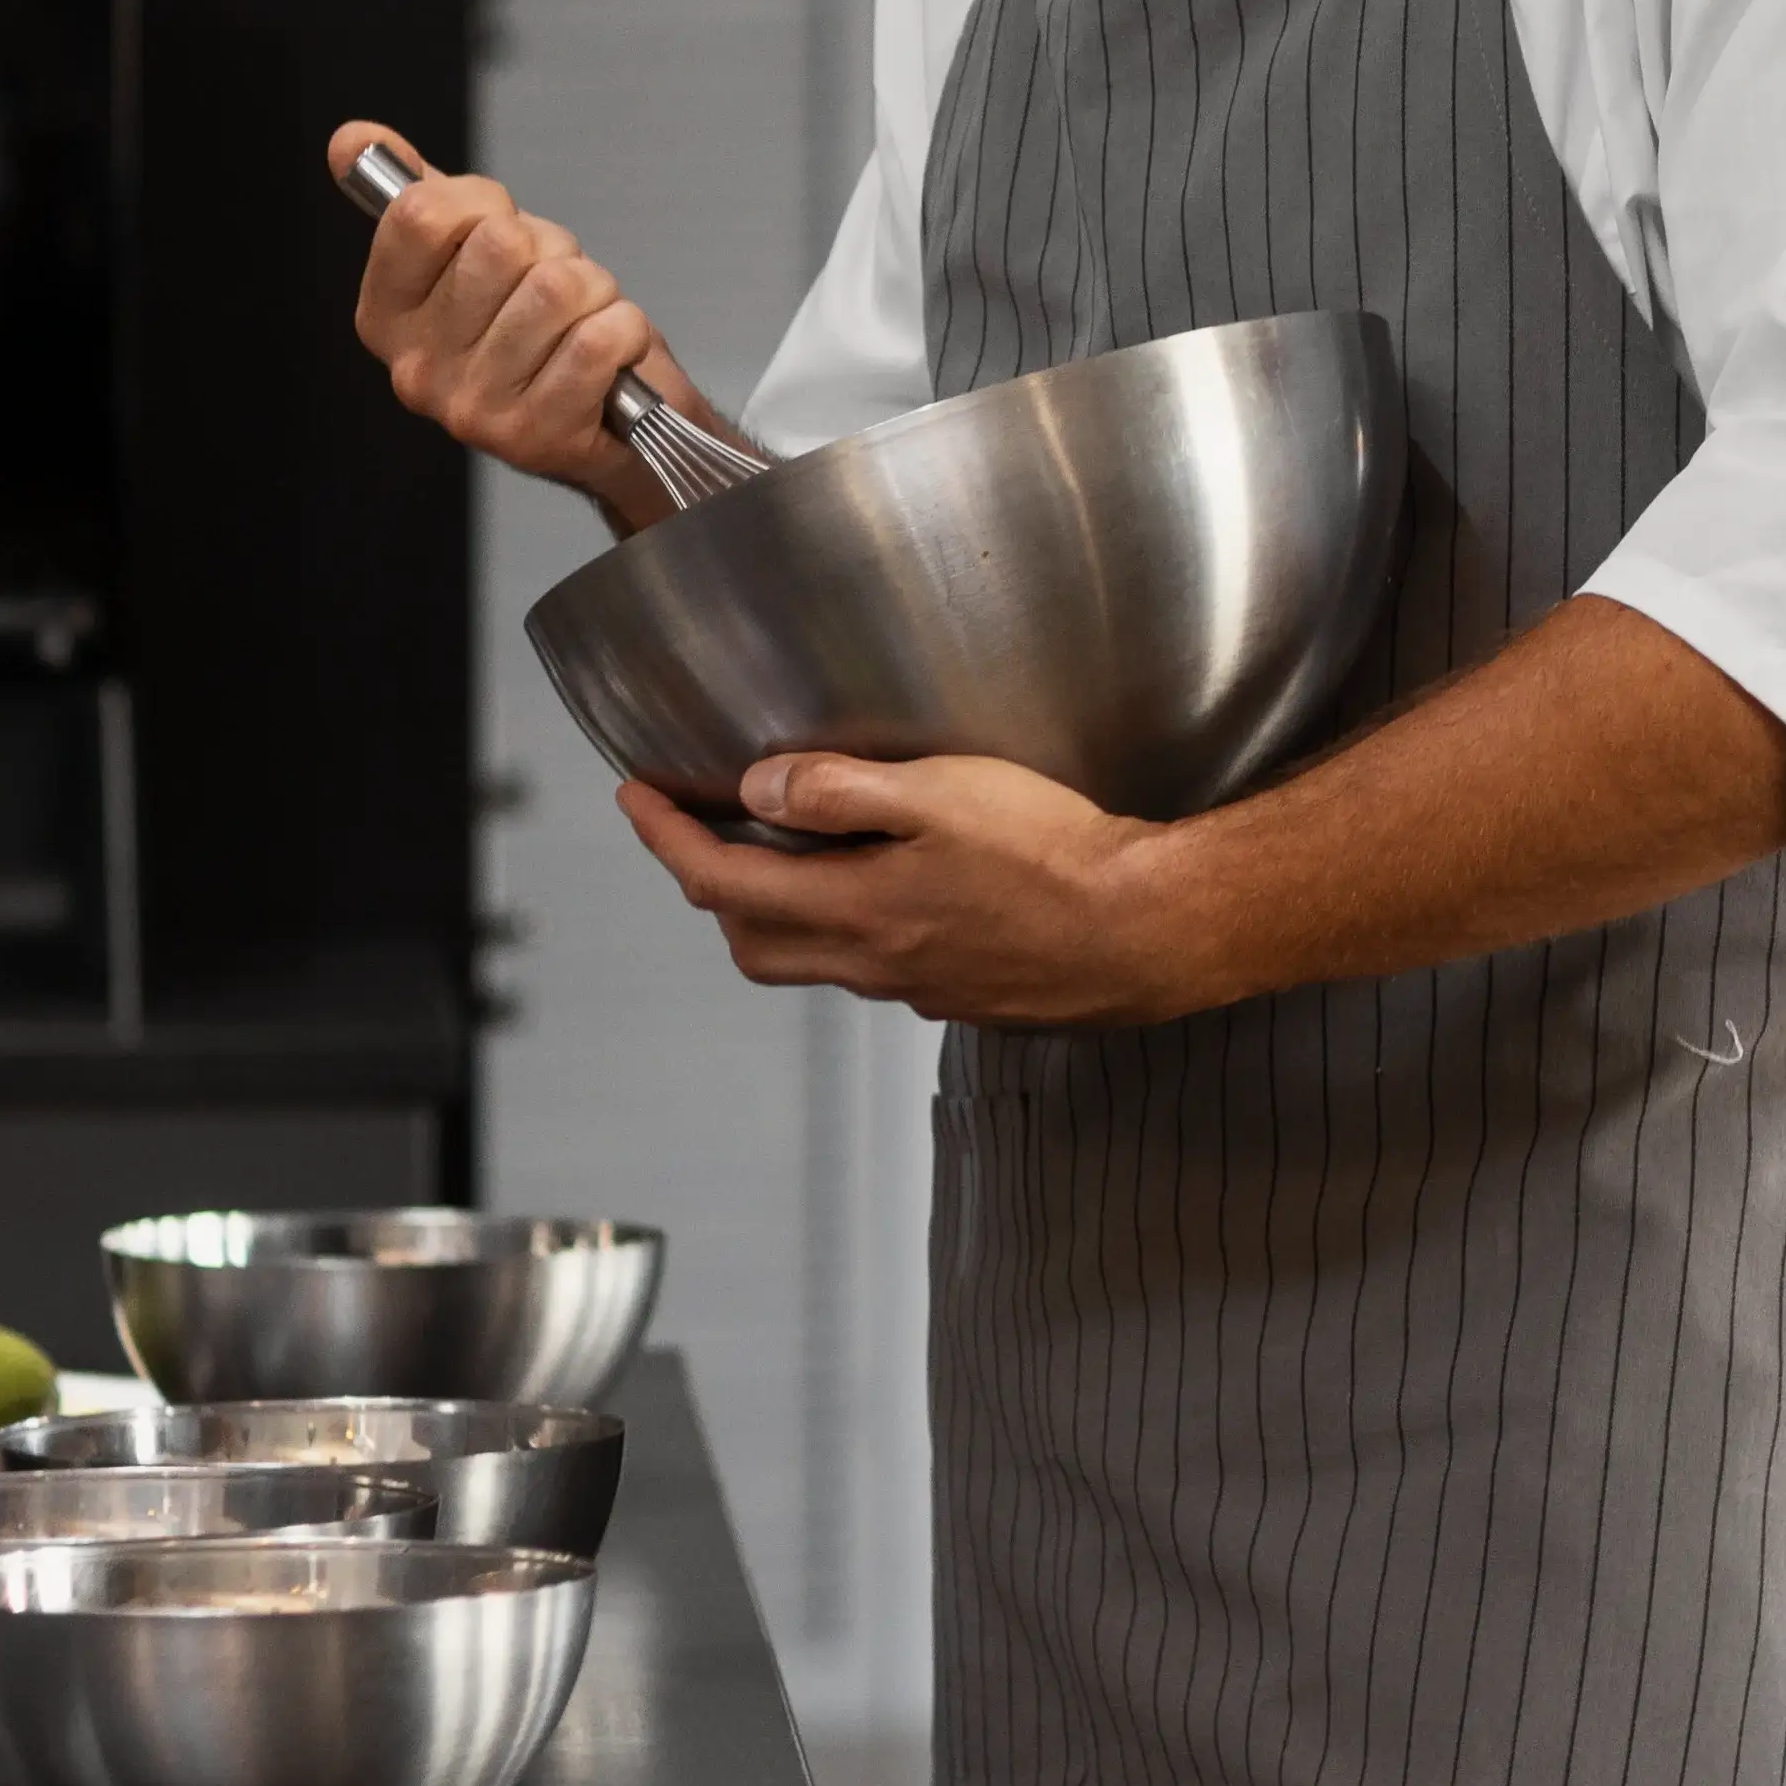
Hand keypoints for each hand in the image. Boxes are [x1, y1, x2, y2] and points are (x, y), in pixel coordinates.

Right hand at [335, 120, 718, 534]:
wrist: (616, 424)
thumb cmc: (547, 333)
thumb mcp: (477, 256)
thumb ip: (421, 196)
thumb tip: (351, 140)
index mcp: (386, 316)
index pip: (422, 213)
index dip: (485, 204)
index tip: (503, 230)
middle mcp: (415, 368)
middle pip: (500, 246)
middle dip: (551, 252)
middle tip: (555, 293)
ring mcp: (471, 409)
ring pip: (557, 289)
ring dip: (595, 294)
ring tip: (583, 325)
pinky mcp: (535, 435)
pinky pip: (598, 339)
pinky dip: (623, 332)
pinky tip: (609, 357)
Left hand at [621, 752, 1198, 1027]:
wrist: (1149, 933)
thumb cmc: (1059, 859)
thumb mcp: (944, 795)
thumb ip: (842, 790)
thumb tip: (758, 790)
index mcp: (855, 910)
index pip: (720, 881)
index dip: (664, 837)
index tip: (636, 799)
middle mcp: (873, 963)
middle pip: (748, 940)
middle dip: (709, 886)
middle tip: (702, 831)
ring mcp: (917, 987)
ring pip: (811, 961)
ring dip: (775, 914)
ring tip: (789, 860)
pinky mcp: (963, 995)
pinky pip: (875, 970)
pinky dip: (849, 932)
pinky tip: (892, 895)